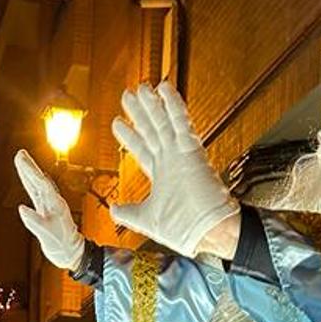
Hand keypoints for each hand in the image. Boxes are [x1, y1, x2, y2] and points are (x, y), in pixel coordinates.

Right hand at [15, 149, 85, 269]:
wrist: (72, 254)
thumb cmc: (62, 247)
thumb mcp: (47, 236)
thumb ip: (35, 222)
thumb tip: (22, 208)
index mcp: (55, 205)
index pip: (41, 184)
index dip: (31, 171)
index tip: (21, 159)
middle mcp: (54, 203)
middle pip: (40, 181)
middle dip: (29, 167)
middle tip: (20, 153)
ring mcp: (50, 206)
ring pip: (37, 186)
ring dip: (29, 173)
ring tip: (21, 160)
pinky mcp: (47, 212)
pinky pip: (37, 194)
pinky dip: (31, 185)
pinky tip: (28, 179)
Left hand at [110, 82, 238, 257]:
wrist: (207, 233)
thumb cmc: (184, 229)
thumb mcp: (146, 220)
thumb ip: (128, 213)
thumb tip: (113, 209)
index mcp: (161, 175)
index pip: (142, 149)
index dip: (129, 136)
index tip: (118, 122)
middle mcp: (171, 161)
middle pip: (151, 130)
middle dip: (139, 114)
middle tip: (128, 95)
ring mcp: (181, 155)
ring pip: (164, 123)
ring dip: (153, 105)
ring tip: (141, 88)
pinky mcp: (192, 151)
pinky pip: (181, 123)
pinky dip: (173, 105)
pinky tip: (164, 89)